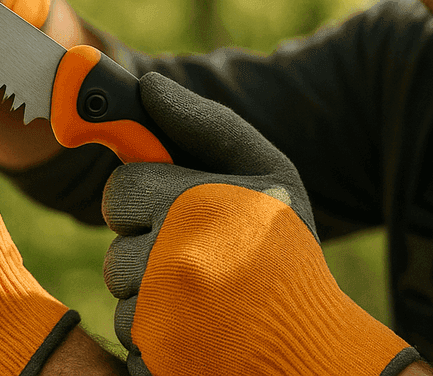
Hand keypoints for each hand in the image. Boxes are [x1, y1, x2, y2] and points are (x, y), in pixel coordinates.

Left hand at [102, 73, 419, 375]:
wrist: (317, 345)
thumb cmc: (287, 248)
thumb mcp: (267, 171)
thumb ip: (205, 123)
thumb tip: (146, 85)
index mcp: (198, 207)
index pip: (121, 189)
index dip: (145, 197)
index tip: (176, 206)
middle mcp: (175, 264)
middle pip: (115, 246)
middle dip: (146, 247)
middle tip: (197, 255)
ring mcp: (163, 323)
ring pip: (121, 296)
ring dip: (151, 298)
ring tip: (208, 298)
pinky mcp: (155, 365)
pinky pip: (129, 341)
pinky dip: (156, 340)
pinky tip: (200, 333)